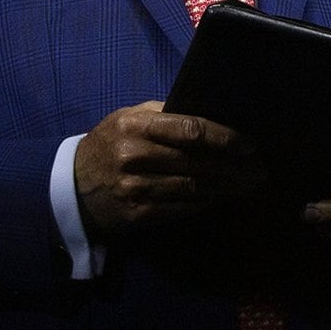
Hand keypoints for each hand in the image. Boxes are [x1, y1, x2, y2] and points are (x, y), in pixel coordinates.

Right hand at [74, 100, 261, 236]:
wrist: (71, 187)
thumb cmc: (108, 145)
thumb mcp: (127, 118)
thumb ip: (162, 114)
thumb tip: (207, 114)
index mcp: (135, 126)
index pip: (189, 129)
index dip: (224, 137)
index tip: (248, 143)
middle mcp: (135, 156)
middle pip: (197, 162)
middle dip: (234, 166)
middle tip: (260, 168)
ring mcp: (136, 189)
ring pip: (193, 188)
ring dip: (226, 187)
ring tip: (248, 184)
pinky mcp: (138, 215)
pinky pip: (181, 208)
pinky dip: (205, 202)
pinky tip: (221, 197)